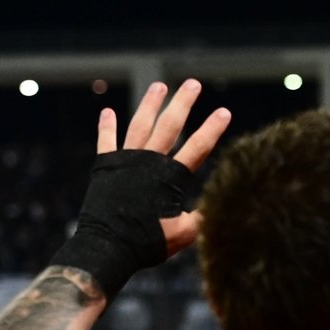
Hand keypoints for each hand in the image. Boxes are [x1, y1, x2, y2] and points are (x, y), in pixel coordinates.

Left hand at [96, 79, 231, 254]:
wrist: (109, 246)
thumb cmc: (149, 242)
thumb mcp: (184, 234)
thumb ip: (201, 217)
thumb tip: (218, 208)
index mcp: (171, 177)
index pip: (198, 147)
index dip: (212, 129)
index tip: (224, 112)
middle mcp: (149, 162)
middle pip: (170, 126)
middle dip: (184, 103)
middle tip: (194, 84)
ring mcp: (126, 161)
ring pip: (141, 125)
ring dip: (151, 104)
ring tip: (160, 86)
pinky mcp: (106, 167)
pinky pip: (107, 141)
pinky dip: (107, 127)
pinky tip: (107, 111)